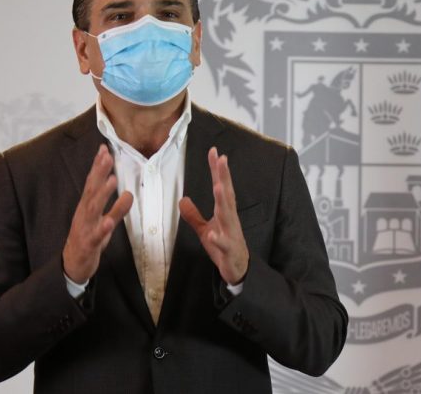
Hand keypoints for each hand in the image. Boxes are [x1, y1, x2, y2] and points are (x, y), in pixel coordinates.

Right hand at [63, 144, 132, 283]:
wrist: (73, 265)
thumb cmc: (89, 240)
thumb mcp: (105, 222)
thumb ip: (117, 209)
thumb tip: (130, 193)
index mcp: (86, 208)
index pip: (92, 183)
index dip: (98, 167)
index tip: (104, 149)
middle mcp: (84, 215)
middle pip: (91, 191)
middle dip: (98, 173)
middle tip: (107, 156)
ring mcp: (85, 229)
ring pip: (93, 210)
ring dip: (102, 194)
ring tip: (112, 180)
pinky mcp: (88, 244)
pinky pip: (96, 236)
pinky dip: (102, 228)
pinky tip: (109, 222)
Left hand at [179, 147, 248, 284]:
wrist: (238, 269)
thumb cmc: (223, 247)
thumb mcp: (205, 229)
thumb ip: (194, 215)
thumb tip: (182, 199)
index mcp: (224, 211)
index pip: (221, 186)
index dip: (217, 170)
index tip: (214, 152)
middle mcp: (230, 218)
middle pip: (226, 194)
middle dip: (224, 177)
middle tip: (221, 159)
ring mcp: (231, 233)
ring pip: (227, 215)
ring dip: (223, 201)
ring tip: (218, 187)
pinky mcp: (229, 249)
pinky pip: (224, 243)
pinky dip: (219, 239)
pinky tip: (213, 234)